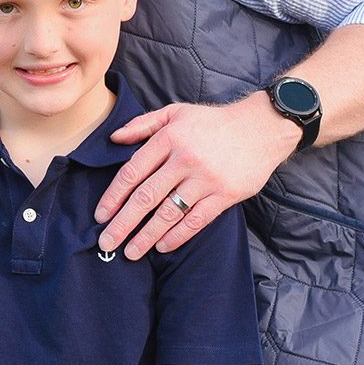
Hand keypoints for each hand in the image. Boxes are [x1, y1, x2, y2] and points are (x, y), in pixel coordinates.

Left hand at [97, 93, 298, 257]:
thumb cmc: (214, 122)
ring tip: (130, 252)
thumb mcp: (176, 112)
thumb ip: (143, 124)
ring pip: (169, 213)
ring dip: (147, 236)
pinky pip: (196, 220)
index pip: (133, 172)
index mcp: (169, 138)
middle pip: (146, 197)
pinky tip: (162, 246)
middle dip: (123, 223)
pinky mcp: (226, 194)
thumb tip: (114, 138)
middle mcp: (185, 159)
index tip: (100, 215)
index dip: (114, 196)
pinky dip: (177, 236)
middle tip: (107, 242)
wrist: (263, 128)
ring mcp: (206, 179)